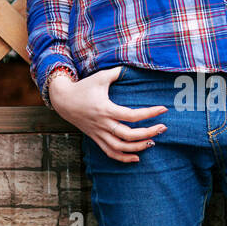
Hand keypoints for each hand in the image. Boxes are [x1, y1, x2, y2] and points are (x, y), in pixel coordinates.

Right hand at [48, 67, 167, 161]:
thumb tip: (131, 67)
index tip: (163, 109)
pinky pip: (110, 152)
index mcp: (106, 109)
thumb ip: (117, 73)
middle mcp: (103, 124)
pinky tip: (137, 157)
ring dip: (138, 147)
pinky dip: (123, 158)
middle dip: (148, 133)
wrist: (63, 100)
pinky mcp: (95, 138)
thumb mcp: (100, 77)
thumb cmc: (84, 87)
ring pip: (120, 147)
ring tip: (153, 142)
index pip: (132, 115)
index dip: (149, 113)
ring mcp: (99, 133)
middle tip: (163, 128)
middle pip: (129, 135)